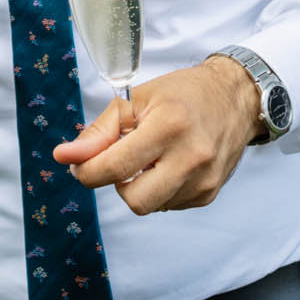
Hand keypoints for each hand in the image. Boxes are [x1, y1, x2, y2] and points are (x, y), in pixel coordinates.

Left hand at [52, 57, 260, 214]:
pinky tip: (168, 165)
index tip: (78, 164)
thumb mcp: (135, 100)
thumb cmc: (183, 94)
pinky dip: (159, 190)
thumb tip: (65, 157)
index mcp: (169, 126)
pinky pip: (168, 205)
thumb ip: (99, 132)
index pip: (116, 167)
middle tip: (119, 161)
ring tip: (150, 157)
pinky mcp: (210, 194)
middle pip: (134, 200)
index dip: (87, 171)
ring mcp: (204, 180)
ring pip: (151, 206)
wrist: (234, 98)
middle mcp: (191, 156)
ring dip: (140, 187)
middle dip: (117, 184)